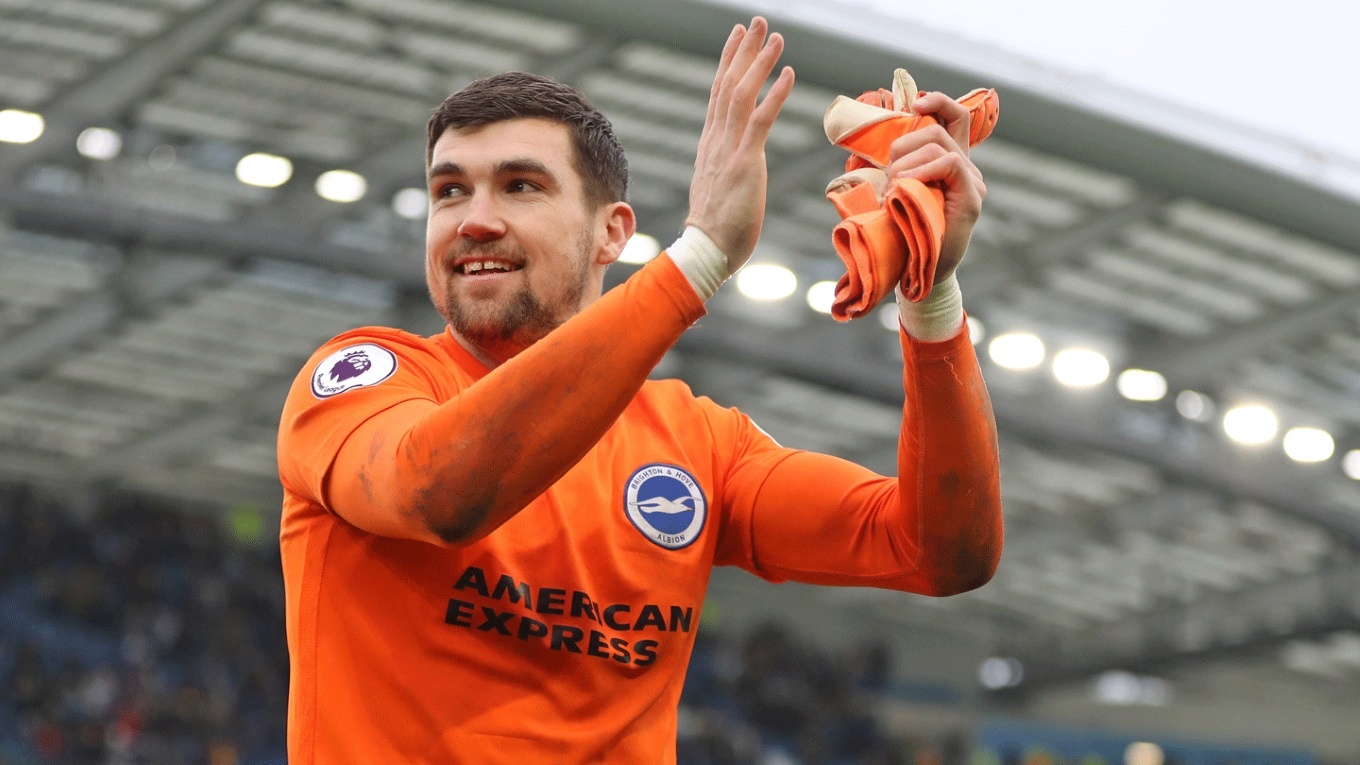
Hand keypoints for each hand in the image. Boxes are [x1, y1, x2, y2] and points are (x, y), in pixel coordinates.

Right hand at [685, 17, 794, 271]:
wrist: (706, 251)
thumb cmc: (717, 230)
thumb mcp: (720, 191)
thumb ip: (727, 170)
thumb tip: (734, 168)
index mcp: (711, 145)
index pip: (718, 95)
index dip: (728, 63)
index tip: (738, 38)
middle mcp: (716, 141)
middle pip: (727, 85)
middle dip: (743, 51)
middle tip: (757, 22)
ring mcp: (728, 150)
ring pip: (741, 95)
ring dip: (759, 63)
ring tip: (776, 37)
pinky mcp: (744, 163)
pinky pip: (759, 121)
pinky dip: (774, 95)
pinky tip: (787, 73)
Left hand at [885, 92, 986, 281]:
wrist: (919, 273)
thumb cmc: (904, 235)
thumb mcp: (892, 195)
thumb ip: (888, 172)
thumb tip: (856, 154)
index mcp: (950, 163)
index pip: (955, 118)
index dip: (938, 101)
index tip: (914, 102)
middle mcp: (966, 169)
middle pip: (939, 129)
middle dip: (905, 144)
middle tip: (888, 174)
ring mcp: (972, 183)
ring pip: (941, 145)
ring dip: (908, 162)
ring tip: (894, 188)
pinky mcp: (972, 198)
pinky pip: (951, 163)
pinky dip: (924, 169)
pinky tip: (907, 186)